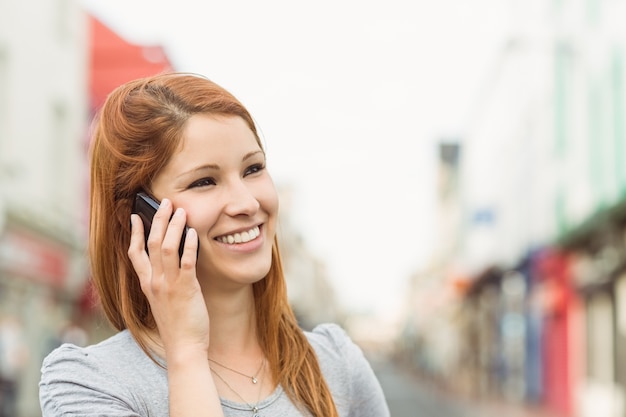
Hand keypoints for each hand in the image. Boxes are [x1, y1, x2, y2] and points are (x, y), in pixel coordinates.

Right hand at [128, 198, 208, 358]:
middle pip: (152, 243)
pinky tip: (194, 232)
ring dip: (174, 226)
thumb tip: (174, 260)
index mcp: (147, 284)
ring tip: (180, 210)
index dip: (135, 233)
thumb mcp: (163, 301)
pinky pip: (186, 261)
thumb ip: (163, 281)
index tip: (136, 216)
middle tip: (165, 202)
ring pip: (167, 247)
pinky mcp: (186, 289)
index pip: (135, 253)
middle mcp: (154, 282)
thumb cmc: (177, 325)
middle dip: (158, 220)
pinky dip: (189, 245)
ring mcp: (169, 285)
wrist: (184, 347)